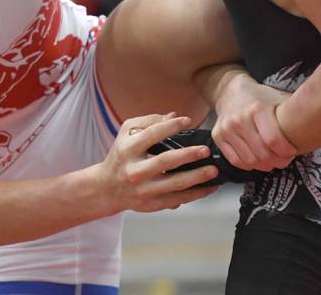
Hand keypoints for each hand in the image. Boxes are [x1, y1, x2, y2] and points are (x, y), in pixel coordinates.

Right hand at [98, 113, 219, 213]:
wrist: (107, 187)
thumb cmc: (121, 156)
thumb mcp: (126, 133)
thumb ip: (149, 121)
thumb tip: (173, 116)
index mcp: (127, 149)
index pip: (151, 135)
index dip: (170, 127)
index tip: (188, 121)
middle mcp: (135, 170)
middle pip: (164, 161)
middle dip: (188, 155)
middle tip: (205, 150)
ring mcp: (144, 189)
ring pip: (175, 184)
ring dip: (197, 177)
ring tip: (213, 170)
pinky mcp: (153, 204)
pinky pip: (179, 199)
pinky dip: (196, 194)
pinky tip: (209, 187)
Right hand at [212, 71, 296, 171]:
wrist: (230, 91)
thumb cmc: (259, 97)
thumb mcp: (278, 98)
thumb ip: (296, 110)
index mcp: (257, 109)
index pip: (274, 141)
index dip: (286, 152)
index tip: (293, 151)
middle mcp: (239, 119)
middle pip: (262, 154)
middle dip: (277, 161)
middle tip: (284, 159)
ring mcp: (227, 129)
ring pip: (250, 161)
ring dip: (265, 165)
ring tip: (272, 160)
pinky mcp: (218, 136)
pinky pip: (236, 161)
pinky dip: (249, 165)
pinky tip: (257, 159)